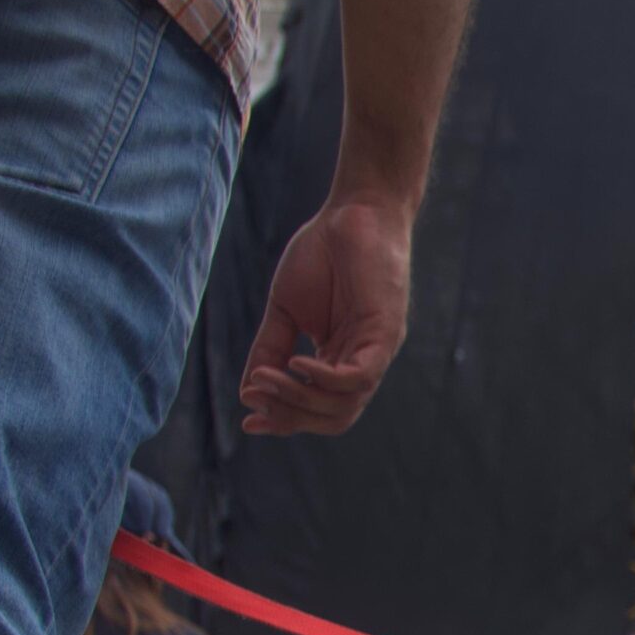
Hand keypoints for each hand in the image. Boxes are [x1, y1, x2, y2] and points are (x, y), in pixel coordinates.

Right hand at [239, 197, 413, 436]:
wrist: (354, 213)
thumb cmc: (323, 256)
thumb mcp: (286, 310)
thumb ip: (270, 348)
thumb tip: (248, 391)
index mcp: (339, 361)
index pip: (317, 410)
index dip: (284, 421)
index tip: (248, 421)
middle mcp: (361, 364)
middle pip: (332, 416)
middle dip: (290, 415)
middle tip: (255, 398)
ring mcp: (375, 352)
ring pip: (344, 403)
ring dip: (298, 397)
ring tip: (265, 378)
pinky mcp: (385, 335)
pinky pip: (359, 376)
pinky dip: (325, 379)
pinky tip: (296, 364)